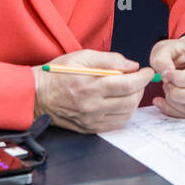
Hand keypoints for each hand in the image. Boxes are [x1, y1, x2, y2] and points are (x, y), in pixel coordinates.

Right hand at [32, 50, 155, 133]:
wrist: (36, 95)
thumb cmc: (57, 73)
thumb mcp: (82, 56)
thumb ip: (110, 59)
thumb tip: (132, 66)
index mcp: (90, 85)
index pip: (127, 84)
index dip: (143, 78)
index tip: (148, 72)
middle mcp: (92, 105)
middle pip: (130, 101)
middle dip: (140, 89)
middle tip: (139, 80)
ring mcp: (91, 119)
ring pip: (125, 114)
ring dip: (134, 102)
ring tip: (130, 91)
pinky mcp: (89, 128)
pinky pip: (115, 124)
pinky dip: (124, 114)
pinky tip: (121, 103)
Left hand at [148, 33, 184, 118]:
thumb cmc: (180, 52)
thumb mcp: (166, 48)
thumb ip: (161, 60)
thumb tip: (164, 75)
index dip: (178, 79)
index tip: (165, 75)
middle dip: (175, 93)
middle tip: (166, 83)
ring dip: (174, 102)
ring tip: (167, 89)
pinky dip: (174, 110)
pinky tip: (164, 101)